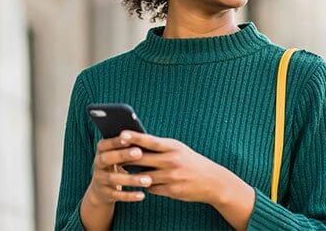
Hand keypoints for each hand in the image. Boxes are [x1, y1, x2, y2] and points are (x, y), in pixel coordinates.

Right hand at [87, 135, 155, 205]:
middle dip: (122, 155)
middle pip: (107, 159)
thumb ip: (126, 146)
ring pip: (113, 179)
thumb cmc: (117, 164)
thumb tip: (143, 137)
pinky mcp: (105, 194)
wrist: (101, 190)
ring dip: (131, 179)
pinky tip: (142, 195)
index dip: (115, 141)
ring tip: (148, 180)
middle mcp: (98, 164)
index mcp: (101, 151)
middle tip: (139, 153)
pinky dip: (129, 195)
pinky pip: (117, 195)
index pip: (104, 144)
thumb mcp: (117, 154)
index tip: (129, 138)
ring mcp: (100, 180)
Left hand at [118, 130, 234, 205]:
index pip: (150, 141)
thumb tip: (138, 144)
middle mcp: (172, 161)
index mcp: (173, 147)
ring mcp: (171, 177)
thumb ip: (160, 147)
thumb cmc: (191, 161)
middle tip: (113, 155)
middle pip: (142, 159)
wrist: (212, 181)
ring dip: (134, 174)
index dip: (135, 137)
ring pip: (144, 176)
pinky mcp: (171, 190)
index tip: (121, 134)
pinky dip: (146, 185)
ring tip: (123, 171)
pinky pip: (151, 188)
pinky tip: (143, 183)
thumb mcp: (178, 149)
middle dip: (127, 158)